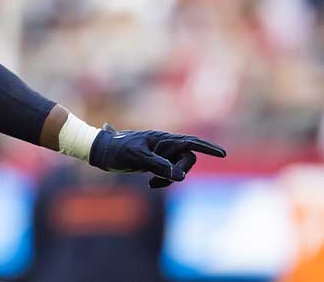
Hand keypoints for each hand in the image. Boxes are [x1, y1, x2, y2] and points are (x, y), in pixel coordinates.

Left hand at [89, 124, 225, 188]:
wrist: (101, 151)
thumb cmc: (118, 150)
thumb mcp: (138, 158)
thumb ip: (159, 166)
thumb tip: (179, 177)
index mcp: (162, 138)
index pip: (190, 142)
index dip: (207, 148)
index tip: (222, 154)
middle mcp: (164, 144)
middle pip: (187, 158)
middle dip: (181, 170)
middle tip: (163, 178)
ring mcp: (160, 154)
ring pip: (178, 168)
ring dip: (170, 178)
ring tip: (152, 183)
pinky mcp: (154, 163)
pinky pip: (169, 173)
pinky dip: (163, 180)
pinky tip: (150, 184)